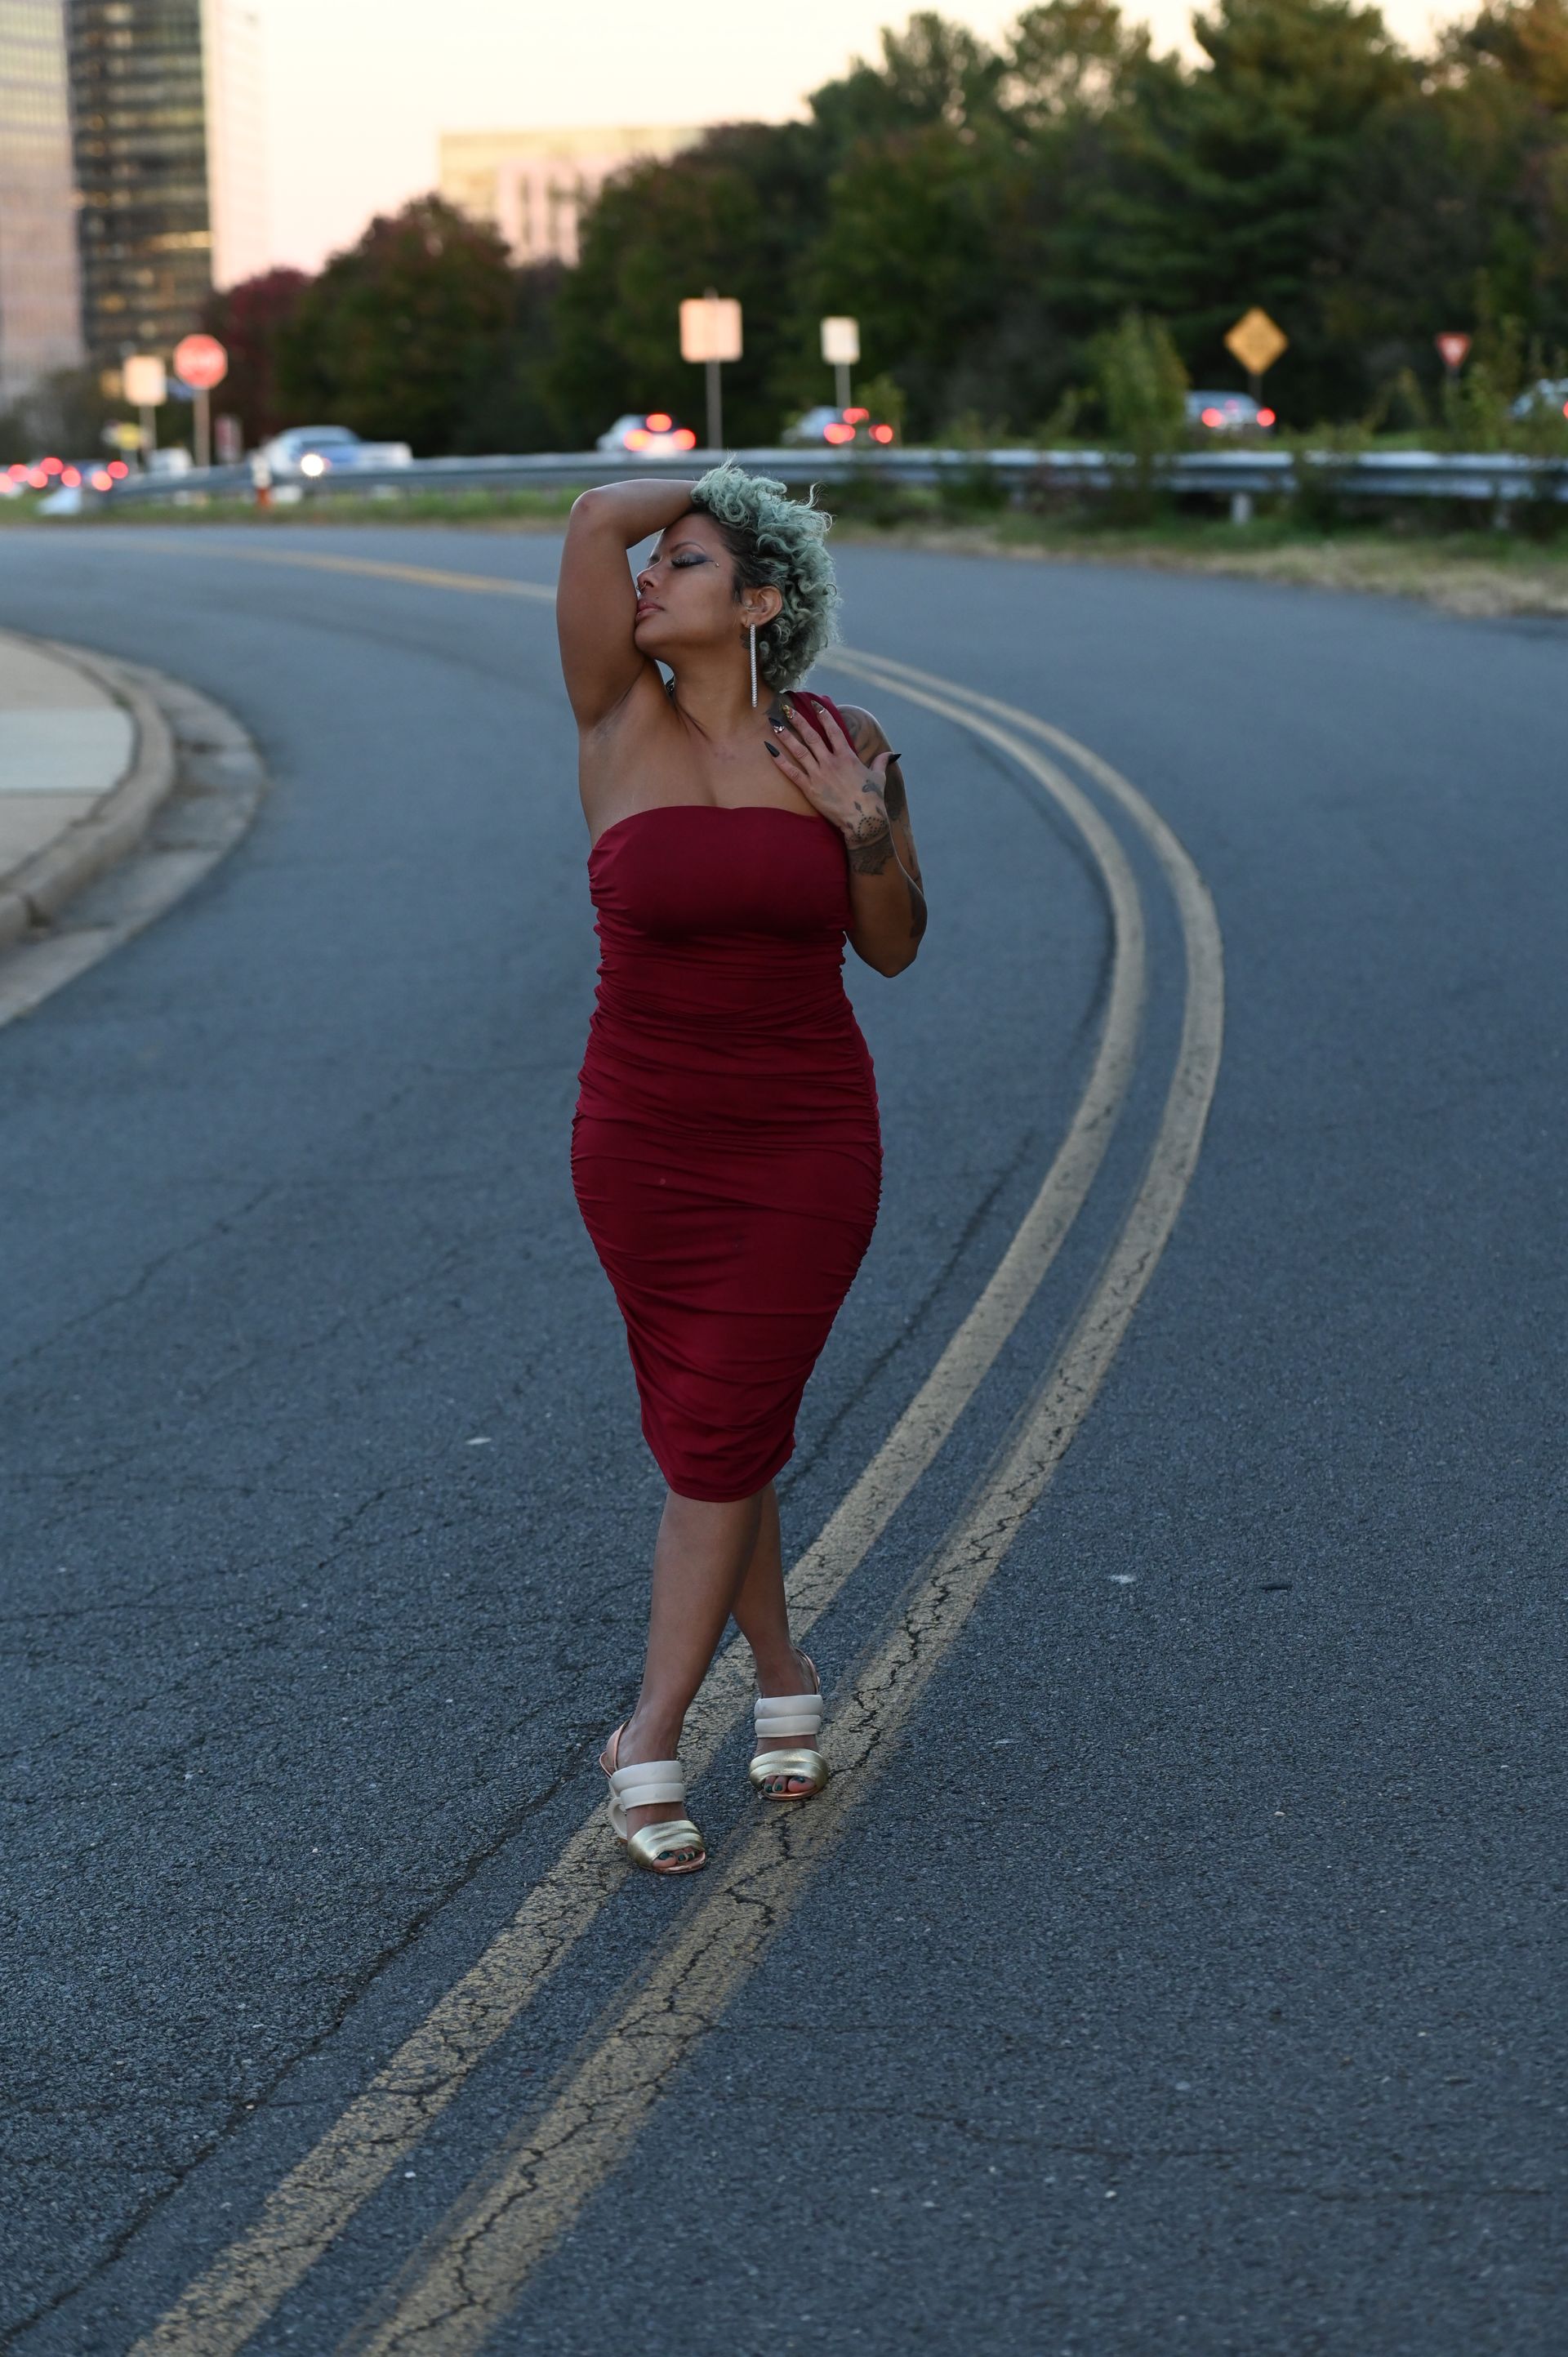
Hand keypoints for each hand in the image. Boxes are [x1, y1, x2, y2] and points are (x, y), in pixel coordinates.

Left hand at [766, 701, 894, 862]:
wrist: (863, 819)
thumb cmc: (872, 799)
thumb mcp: (879, 777)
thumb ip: (881, 762)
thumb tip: (890, 754)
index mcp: (847, 756)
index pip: (833, 730)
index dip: (824, 715)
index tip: (815, 703)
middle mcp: (831, 762)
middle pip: (812, 736)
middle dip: (798, 720)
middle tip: (787, 708)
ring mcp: (819, 775)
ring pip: (799, 751)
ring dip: (786, 736)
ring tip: (775, 724)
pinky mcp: (810, 789)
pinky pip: (792, 772)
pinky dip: (780, 761)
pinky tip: (770, 750)